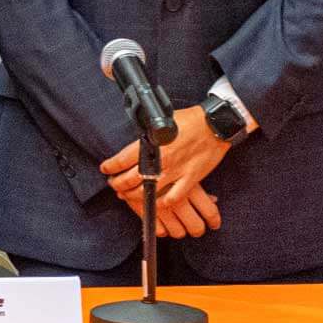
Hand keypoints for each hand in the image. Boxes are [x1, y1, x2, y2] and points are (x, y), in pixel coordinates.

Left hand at [102, 106, 228, 237]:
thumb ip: (148, 135)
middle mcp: (162, 159)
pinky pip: (173, 197)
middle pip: (130, 179)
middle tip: (114, 184)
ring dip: (133, 195)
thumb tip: (133, 143)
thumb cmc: (190, 120)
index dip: (111, 166)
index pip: (123, 159)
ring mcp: (177, 171)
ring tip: (127, 194)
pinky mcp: (191, 178)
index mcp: (153, 143)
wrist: (216, 124)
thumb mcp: (162, 121)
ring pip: (147, 191)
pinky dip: (162, 202)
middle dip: (118, 184)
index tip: (106, 168)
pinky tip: (155, 202)